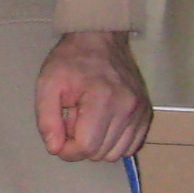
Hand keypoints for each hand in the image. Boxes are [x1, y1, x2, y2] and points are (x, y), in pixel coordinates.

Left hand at [33, 30, 152, 162]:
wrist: (101, 38)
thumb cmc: (71, 60)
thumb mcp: (48, 84)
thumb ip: (47, 118)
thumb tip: (55, 149)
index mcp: (102, 99)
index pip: (87, 147)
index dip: (68, 150)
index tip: (59, 136)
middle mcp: (127, 108)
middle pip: (101, 153)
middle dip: (81, 144)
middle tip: (73, 119)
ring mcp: (140, 112)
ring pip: (116, 154)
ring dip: (98, 144)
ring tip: (88, 119)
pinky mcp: (146, 113)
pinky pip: (131, 146)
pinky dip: (114, 142)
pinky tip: (103, 124)